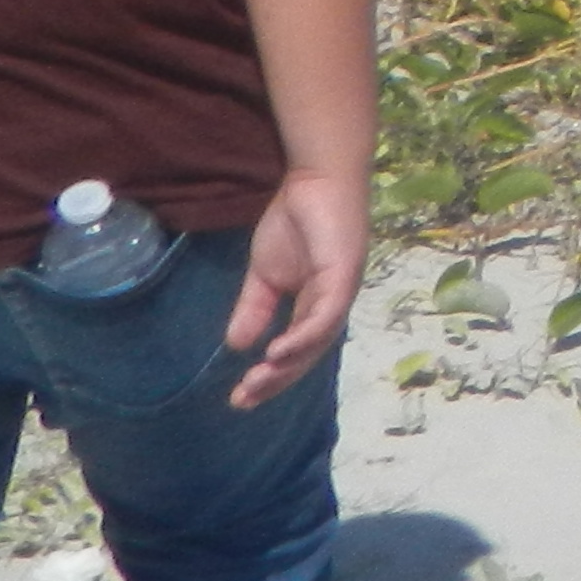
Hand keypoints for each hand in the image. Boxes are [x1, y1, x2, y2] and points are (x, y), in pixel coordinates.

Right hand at [223, 167, 370, 409]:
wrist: (315, 181)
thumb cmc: (296, 222)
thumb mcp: (265, 275)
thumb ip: (254, 309)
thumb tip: (236, 346)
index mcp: (317, 306)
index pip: (296, 351)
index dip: (271, 376)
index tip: (240, 398)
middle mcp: (334, 305)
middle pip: (309, 354)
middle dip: (277, 380)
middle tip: (244, 400)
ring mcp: (342, 291)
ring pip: (318, 340)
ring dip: (288, 364)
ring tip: (258, 381)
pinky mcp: (345, 275)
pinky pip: (326, 314)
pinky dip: (304, 336)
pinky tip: (278, 352)